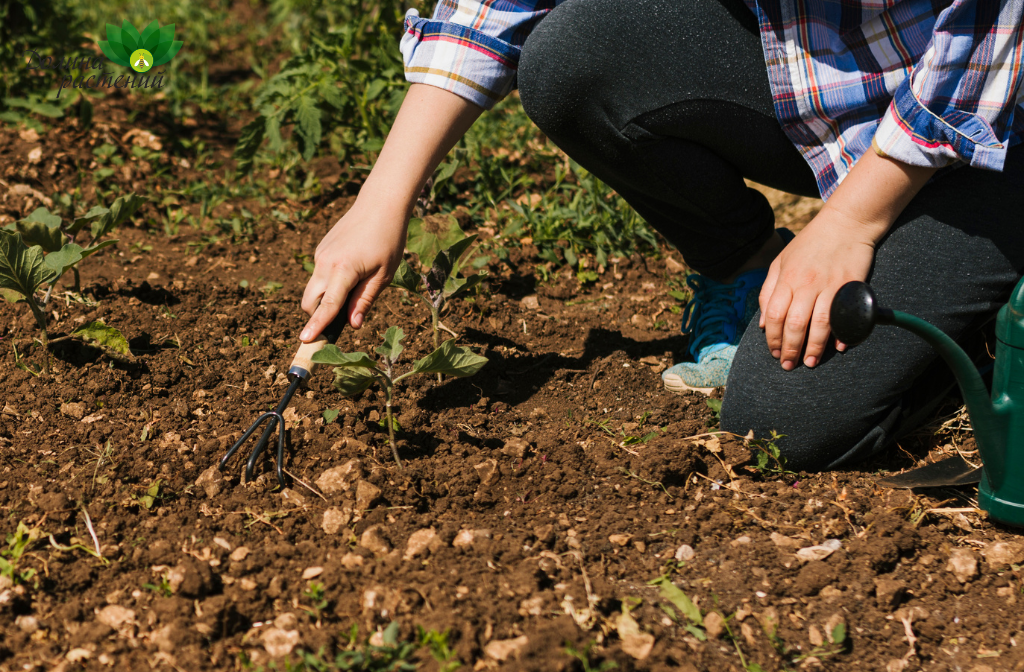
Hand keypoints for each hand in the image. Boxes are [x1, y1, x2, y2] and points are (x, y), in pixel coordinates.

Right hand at [299, 203, 405, 341]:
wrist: (379, 204)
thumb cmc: (388, 239)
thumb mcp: (383, 275)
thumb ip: (365, 300)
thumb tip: (352, 325)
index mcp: (343, 270)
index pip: (327, 305)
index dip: (317, 326)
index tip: (305, 340)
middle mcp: (325, 262)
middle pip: (310, 301)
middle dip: (317, 315)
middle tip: (340, 320)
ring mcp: (320, 255)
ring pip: (314, 288)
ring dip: (325, 298)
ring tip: (356, 287)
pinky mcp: (321, 249)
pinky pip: (320, 274)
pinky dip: (329, 282)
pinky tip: (353, 269)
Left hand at [757, 211, 877, 368]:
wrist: (846, 222)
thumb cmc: (810, 244)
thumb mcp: (780, 262)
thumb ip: (767, 291)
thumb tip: (762, 323)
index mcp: (786, 279)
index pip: (773, 316)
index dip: (772, 338)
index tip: (774, 352)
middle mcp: (806, 283)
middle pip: (794, 324)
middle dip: (790, 349)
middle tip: (788, 365)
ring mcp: (830, 284)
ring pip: (819, 323)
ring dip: (814, 347)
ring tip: (810, 362)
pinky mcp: (851, 284)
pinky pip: (845, 313)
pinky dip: (843, 332)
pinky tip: (839, 346)